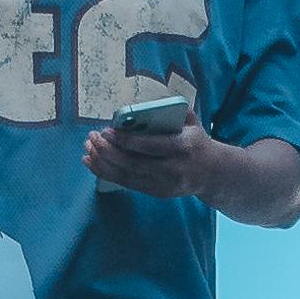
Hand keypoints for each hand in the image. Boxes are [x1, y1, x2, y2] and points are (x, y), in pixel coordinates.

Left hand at [86, 114, 208, 199]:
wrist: (212, 172)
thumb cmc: (195, 140)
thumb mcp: (190, 120)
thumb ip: (169, 109)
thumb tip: (138, 105)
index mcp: (184, 147)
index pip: (150, 146)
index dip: (126, 140)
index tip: (107, 130)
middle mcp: (174, 169)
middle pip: (134, 163)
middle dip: (109, 151)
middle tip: (93, 137)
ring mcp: (165, 184)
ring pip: (127, 176)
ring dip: (103, 162)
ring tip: (88, 148)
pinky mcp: (157, 193)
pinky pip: (127, 184)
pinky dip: (107, 173)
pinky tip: (92, 162)